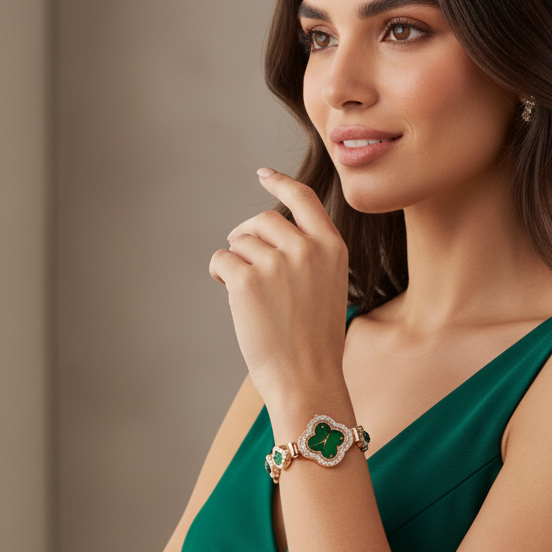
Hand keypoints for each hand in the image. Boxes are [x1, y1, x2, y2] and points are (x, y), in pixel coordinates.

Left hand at [209, 168, 349, 401]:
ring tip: (249, 294)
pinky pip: (221, 259)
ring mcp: (277, 262)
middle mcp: (307, 247)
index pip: (304, 198)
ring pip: (240, 241)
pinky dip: (219, 274)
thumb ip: (309, 252)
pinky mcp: (247, 280)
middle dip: (248, 236)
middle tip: (246, 263)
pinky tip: (231, 295)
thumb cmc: (315, 338)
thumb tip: (264, 231)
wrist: (308, 376)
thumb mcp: (329, 285)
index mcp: (332, 247)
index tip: (264, 174)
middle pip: (263, 219)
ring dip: (236, 262)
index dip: (281, 183)